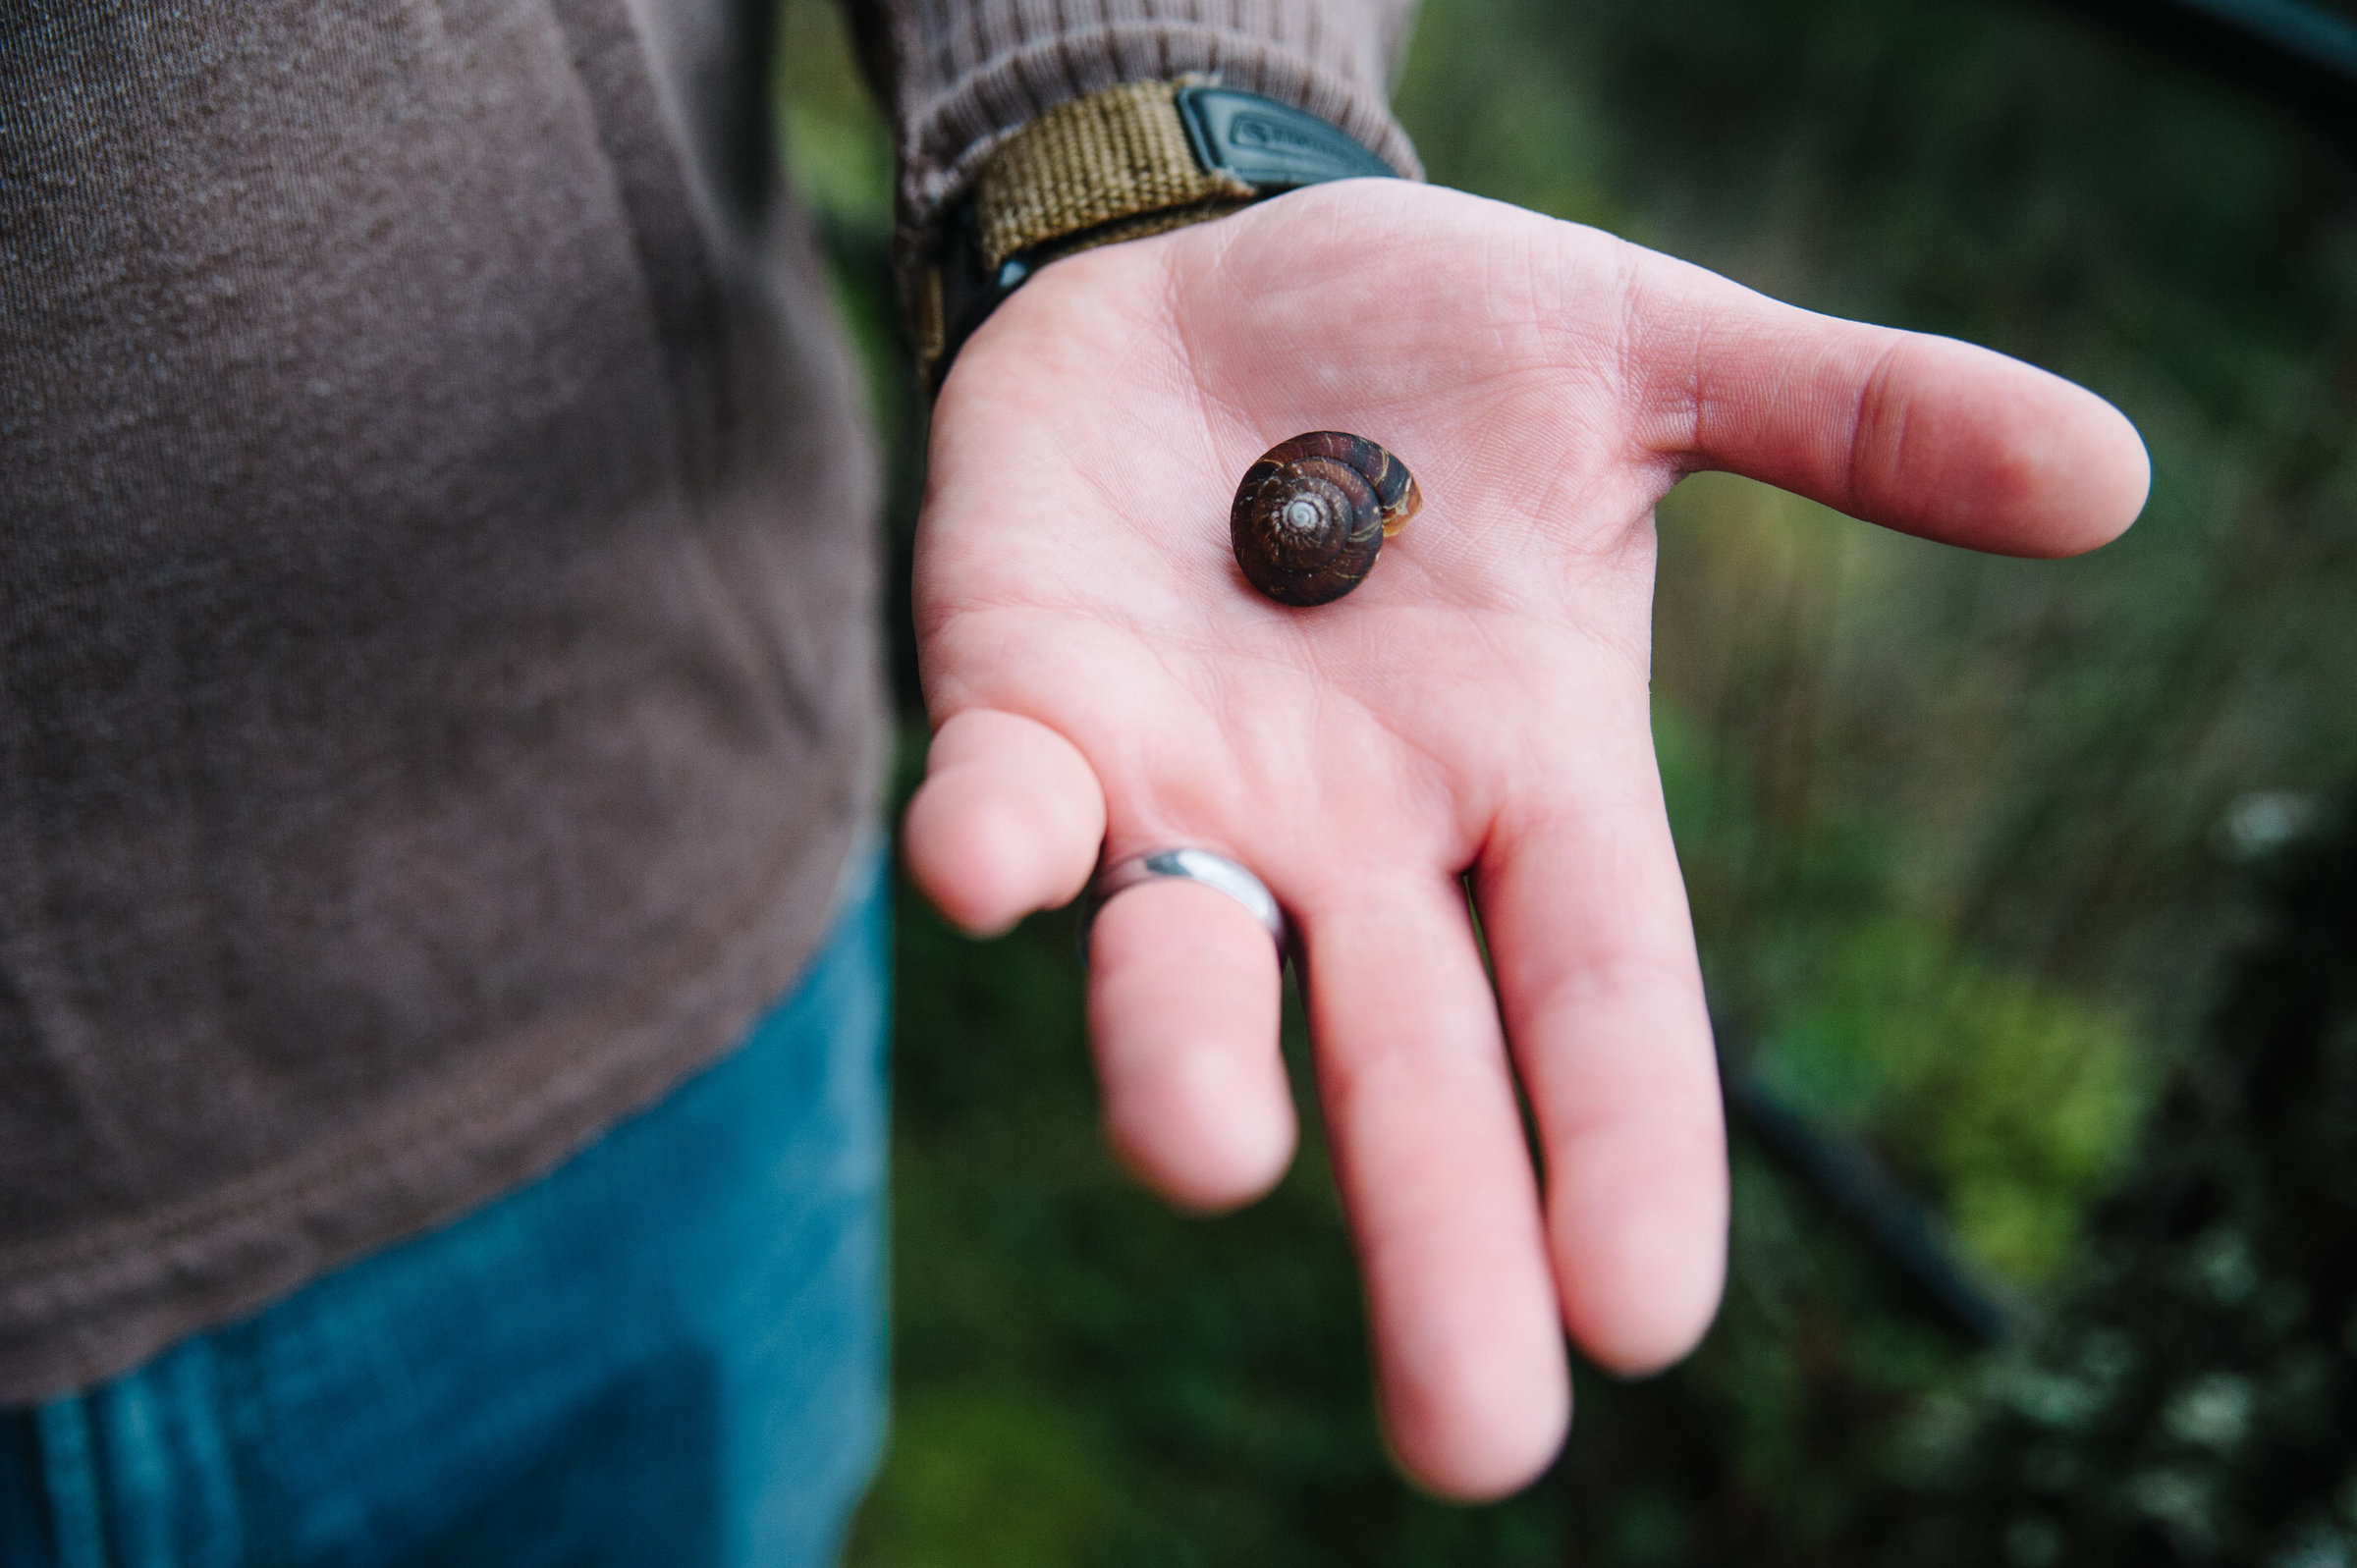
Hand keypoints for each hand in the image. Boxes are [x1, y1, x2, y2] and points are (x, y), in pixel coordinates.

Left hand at [900, 179, 2147, 1497]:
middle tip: (1472, 1440)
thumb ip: (1855, 421)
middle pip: (1408, 1063)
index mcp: (1522, 770)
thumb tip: (2119, 473)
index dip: (1625, 1144)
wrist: (1202, 264)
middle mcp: (1355, 827)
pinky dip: (992, 842)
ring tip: (1218, 1162)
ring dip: (1187, 1066)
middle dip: (1433, 1237)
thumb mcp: (1651, 356)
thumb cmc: (1431, 337)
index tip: (1649, 1316)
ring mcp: (1181, 783)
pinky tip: (984, 871)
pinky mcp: (1021, 707)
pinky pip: (1002, 806)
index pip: (1598, 992)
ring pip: (1184, 971)